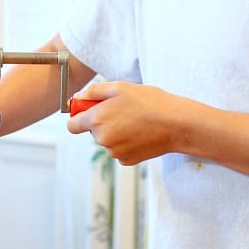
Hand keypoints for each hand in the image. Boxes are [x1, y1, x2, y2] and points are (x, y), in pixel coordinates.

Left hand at [66, 80, 180, 164]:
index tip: (88, 111)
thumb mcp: (119, 87)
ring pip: (107, 141)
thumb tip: (78, 97)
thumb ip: (93, 91)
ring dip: (115, 131)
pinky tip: (140, 132)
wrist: (177, 124)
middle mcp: (102, 139)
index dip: (78, 117)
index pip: (72, 126)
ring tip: (135, 120)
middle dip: (102, 121)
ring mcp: (114, 152)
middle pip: (92, 131)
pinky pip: (119, 150)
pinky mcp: (127, 161)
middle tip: (122, 109)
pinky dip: (126, 142)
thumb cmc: (150, 102)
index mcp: (97, 120)